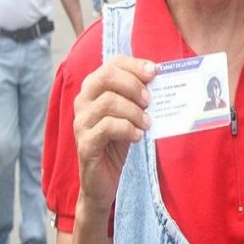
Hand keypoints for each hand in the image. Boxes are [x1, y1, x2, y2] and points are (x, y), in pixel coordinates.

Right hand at [73, 56, 154, 214]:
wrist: (105, 179)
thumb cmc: (120, 141)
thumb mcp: (132, 113)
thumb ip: (140, 95)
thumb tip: (162, 75)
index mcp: (94, 89)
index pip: (112, 64)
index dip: (134, 64)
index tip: (155, 72)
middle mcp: (83, 102)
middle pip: (106, 77)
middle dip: (133, 85)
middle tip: (150, 101)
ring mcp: (81, 123)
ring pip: (108, 102)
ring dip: (133, 111)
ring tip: (146, 123)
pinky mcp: (85, 144)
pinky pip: (106, 128)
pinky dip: (127, 129)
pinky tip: (138, 136)